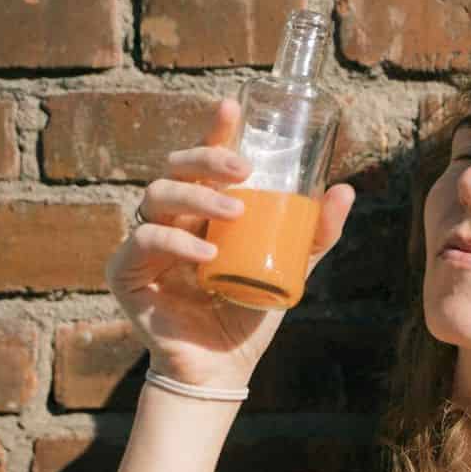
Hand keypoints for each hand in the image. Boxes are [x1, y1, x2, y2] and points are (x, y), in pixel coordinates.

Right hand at [104, 97, 355, 388]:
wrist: (224, 365)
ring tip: (235, 212)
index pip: (203, 161)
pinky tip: (207, 252)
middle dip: (206, 156)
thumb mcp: (291, 268)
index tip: (231, 106)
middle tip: (244, 169)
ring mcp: (145, 243)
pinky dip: (176, 243)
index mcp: (203, 210)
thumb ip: (314, 234)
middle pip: (175, 168)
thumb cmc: (249, 312)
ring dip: (197, 197)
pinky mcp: (126, 272)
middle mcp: (171, 219)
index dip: (214, 131)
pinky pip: (144, 242)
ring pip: (157, 196)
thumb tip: (344, 190)